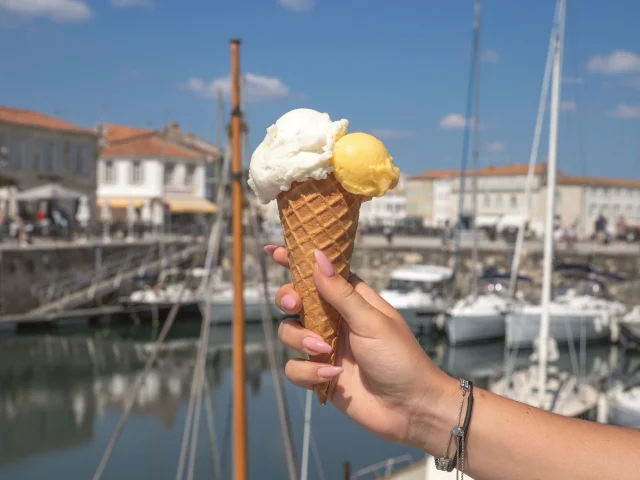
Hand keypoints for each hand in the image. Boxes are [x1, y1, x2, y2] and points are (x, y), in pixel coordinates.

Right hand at [266, 245, 450, 447]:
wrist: (410, 408)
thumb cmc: (400, 358)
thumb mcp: (371, 320)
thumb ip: (340, 291)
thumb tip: (317, 257)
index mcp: (350, 300)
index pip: (319, 273)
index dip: (295, 261)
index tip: (273, 249)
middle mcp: (334, 320)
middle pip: (295, 300)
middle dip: (288, 299)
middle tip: (294, 304)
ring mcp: (325, 347)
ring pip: (289, 333)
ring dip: (301, 340)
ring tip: (324, 351)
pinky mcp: (319, 375)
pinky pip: (295, 368)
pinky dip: (309, 372)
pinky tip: (332, 376)